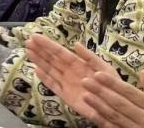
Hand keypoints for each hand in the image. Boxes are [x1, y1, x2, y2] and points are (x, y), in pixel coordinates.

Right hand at [25, 35, 143, 126]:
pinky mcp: (66, 96)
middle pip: (52, 59)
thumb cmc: (112, 85)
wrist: (116, 107)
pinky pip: (53, 86)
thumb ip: (90, 57)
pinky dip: (45, 79)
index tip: (35, 36)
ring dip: (39, 61)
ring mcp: (67, 84)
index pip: (60, 52)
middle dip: (40, 50)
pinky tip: (36, 71)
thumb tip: (75, 44)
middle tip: (28, 41)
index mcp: (78, 64)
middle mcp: (70, 72)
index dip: (48, 44)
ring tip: (28, 51)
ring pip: (50, 70)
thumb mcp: (104, 68)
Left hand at [82, 66, 143, 127]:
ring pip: (115, 116)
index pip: (129, 92)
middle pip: (120, 103)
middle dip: (102, 92)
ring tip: (84, 95)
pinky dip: (103, 122)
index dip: (113, 83)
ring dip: (99, 106)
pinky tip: (92, 114)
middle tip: (85, 82)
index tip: (98, 74)